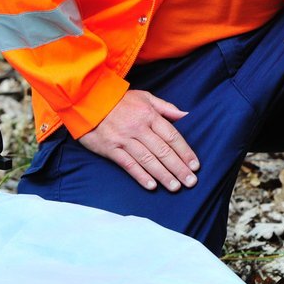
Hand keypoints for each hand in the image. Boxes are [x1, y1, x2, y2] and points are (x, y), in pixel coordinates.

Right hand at [79, 89, 199, 191]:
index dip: (185, 152)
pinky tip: (151, 186)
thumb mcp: (144, 96)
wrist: (88, 100)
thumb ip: (166, 107)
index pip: (172, 136)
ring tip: (175, 187)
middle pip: (163, 150)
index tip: (195, 165)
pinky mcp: (110, 149)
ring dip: (163, 175)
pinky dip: (140, 175)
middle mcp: (139, 128)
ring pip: (148, 160)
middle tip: (191, 181)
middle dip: (179, 167)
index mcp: (149, 115)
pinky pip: (128, 164)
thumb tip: (185, 115)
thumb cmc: (119, 100)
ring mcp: (124, 139)